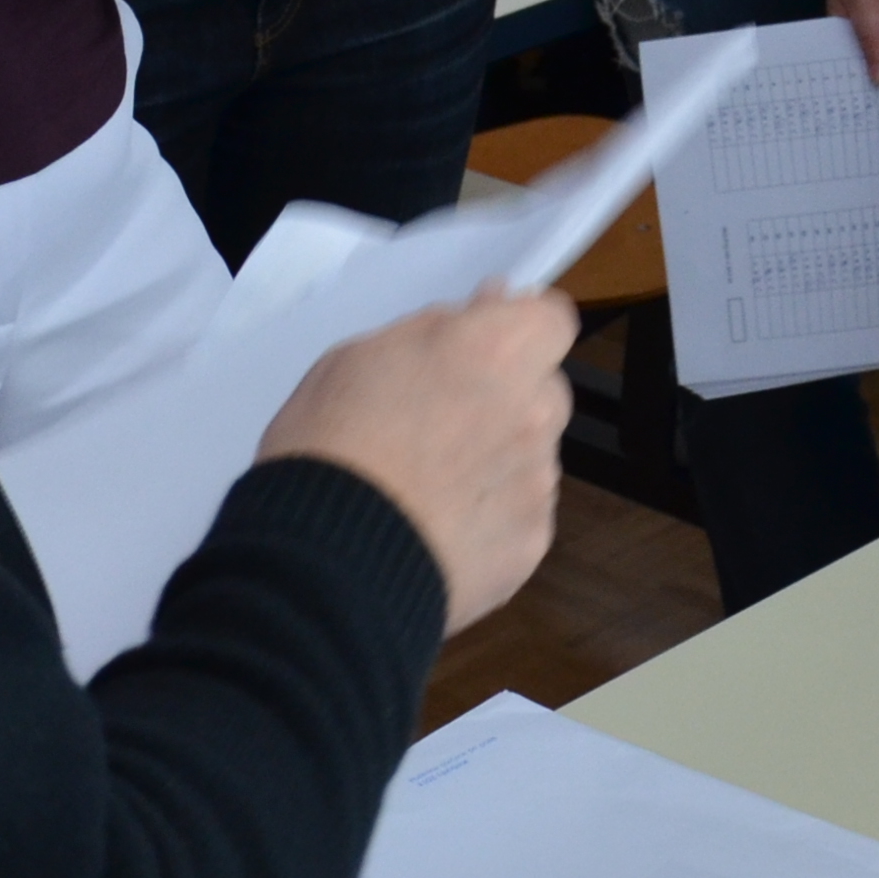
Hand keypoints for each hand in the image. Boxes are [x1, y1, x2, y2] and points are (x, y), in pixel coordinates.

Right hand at [258, 289, 584, 634]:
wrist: (328, 564)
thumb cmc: (330, 450)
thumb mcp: (356, 358)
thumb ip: (432, 331)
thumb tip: (479, 313)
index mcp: (493, 351)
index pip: (550, 318)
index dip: (519, 326)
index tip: (486, 338)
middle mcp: (531, 412)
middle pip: (546, 389)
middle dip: (508, 395)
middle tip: (443, 420)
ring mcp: (537, 482)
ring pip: (533, 454)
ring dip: (499, 459)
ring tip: (429, 487)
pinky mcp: (531, 544)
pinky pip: (522, 515)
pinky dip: (492, 517)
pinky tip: (438, 529)